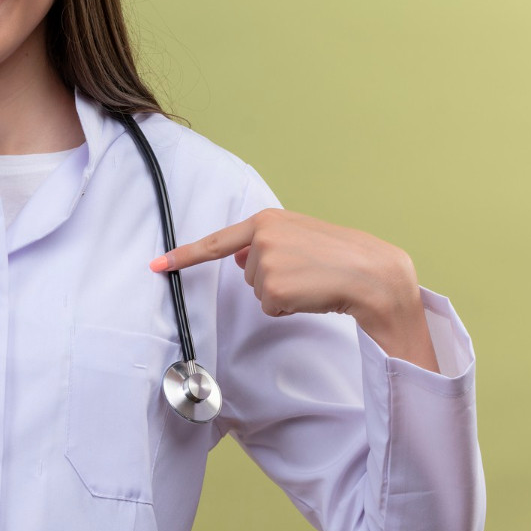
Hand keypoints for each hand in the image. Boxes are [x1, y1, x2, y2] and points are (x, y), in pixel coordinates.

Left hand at [151, 209, 439, 370]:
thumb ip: (267, 242)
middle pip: (246, 274)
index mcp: (266, 221)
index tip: (157, 265)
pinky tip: (311, 295)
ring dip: (283, 294)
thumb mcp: (301, 235)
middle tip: (308, 271)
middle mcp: (261, 239)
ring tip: (312, 280)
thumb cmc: (342, 255)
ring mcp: (265, 264)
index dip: (183, 255)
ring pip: (258, 293)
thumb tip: (240, 258)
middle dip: (273, 279)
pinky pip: (270, 308)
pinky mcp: (273, 289)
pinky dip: (289, 308)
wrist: (373, 273)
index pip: (216, 241)